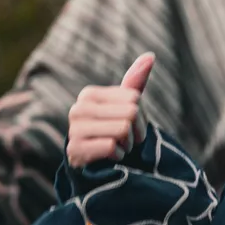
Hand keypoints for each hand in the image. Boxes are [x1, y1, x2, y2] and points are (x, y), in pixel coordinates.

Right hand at [67, 53, 154, 168]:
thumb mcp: (126, 107)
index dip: (140, 116)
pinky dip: (118, 156)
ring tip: (117, 147)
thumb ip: (135, 82)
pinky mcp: (75, 151)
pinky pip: (112, 146)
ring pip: (123, 129)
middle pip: (131, 112)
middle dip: (135, 131)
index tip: (129, 125)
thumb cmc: (113, 133)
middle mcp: (78, 109)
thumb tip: (150, 55)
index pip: (134, 98)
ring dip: (127, 144)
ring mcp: (74, 130)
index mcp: (89, 94)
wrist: (97, 168)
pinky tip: (109, 158)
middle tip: (125, 140)